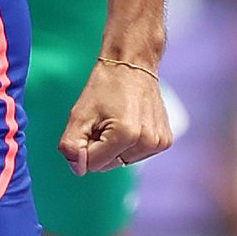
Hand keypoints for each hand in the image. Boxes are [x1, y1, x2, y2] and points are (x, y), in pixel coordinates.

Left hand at [60, 57, 175, 176]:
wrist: (133, 66)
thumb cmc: (104, 88)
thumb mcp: (79, 115)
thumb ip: (71, 146)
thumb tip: (79, 169)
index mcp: (126, 135)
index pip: (92, 164)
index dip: (85, 146)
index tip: (91, 125)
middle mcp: (147, 142)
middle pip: (108, 165)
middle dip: (100, 148)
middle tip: (104, 122)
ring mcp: (159, 143)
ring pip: (122, 162)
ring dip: (114, 147)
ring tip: (118, 122)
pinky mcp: (164, 142)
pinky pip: (135, 156)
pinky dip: (128, 145)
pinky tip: (130, 124)